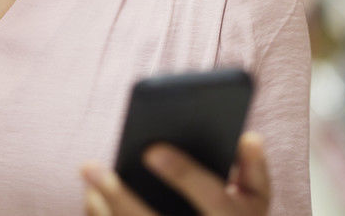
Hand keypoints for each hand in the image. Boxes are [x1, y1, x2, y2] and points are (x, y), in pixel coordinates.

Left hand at [79, 132, 270, 215]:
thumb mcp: (256, 200)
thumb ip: (254, 168)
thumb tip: (248, 136)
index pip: (211, 198)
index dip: (184, 174)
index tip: (151, 149)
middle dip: (119, 196)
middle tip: (89, 165)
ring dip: (105, 212)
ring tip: (88, 178)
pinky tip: (93, 200)